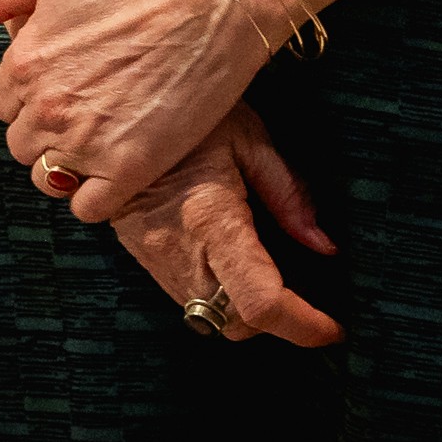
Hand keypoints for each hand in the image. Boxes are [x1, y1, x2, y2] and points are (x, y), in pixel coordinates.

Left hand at [0, 0, 268, 223]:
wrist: (213, 1)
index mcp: (23, 63)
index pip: (3, 105)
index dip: (31, 98)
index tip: (64, 89)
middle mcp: (47, 107)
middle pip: (22, 143)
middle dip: (47, 132)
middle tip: (87, 115)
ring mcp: (86, 141)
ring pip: (48, 177)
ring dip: (67, 166)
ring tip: (99, 145)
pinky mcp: (130, 167)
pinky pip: (88, 208)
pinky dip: (96, 197)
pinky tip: (115, 174)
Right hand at [100, 105, 342, 347]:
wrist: (109, 113)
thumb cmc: (186, 117)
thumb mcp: (248, 139)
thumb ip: (289, 195)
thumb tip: (323, 246)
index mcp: (210, 218)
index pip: (260, 301)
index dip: (303, 326)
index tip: (332, 328)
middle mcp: (177, 249)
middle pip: (236, 324)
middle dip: (274, 320)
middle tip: (301, 295)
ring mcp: (152, 257)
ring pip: (208, 318)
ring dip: (243, 309)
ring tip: (265, 275)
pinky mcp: (140, 255)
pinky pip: (186, 297)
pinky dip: (216, 294)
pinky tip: (228, 260)